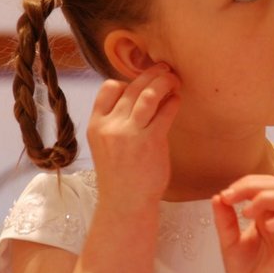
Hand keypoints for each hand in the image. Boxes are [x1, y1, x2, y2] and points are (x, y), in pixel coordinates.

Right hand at [87, 63, 179, 209]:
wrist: (126, 204)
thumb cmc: (119, 174)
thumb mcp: (105, 145)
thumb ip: (115, 121)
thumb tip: (137, 96)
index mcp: (96, 125)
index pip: (108, 88)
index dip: (126, 80)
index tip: (140, 81)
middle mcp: (111, 126)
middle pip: (132, 87)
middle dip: (151, 73)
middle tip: (164, 68)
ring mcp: (130, 133)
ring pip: (148, 94)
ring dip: (163, 81)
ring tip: (173, 78)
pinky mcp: (151, 141)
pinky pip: (164, 112)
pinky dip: (172, 101)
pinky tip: (177, 99)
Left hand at [212, 175, 273, 272]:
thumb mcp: (228, 242)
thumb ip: (224, 220)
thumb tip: (217, 196)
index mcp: (263, 214)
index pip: (260, 185)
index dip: (244, 183)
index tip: (226, 195)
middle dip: (252, 185)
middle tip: (232, 197)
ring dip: (267, 197)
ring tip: (248, 212)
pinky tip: (268, 226)